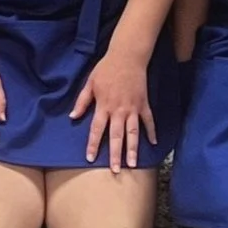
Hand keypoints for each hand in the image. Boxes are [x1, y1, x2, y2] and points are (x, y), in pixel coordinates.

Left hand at [72, 46, 154, 171]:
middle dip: (116, 154)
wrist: (127, 56)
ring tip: (133, 164)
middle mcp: (118, 110)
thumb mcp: (90, 83)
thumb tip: (73, 117)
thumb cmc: (106, 69)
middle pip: (117, 136)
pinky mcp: (143, 104)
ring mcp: (132, 108)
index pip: (97, 129)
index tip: (90, 158)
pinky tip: (154, 143)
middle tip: (116, 171)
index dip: (93, 144)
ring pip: (133, 132)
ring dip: (133, 149)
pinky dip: (152, 132)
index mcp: (103, 105)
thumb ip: (82, 101)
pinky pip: (148, 121)